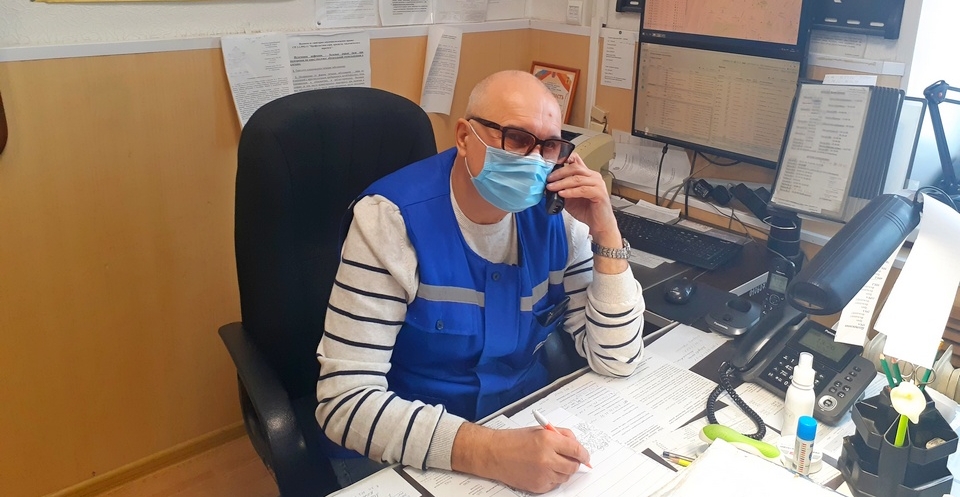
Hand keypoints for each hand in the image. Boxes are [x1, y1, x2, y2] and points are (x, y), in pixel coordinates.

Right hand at [452, 423, 590, 493]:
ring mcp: (542, 474)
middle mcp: (547, 458)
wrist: (493, 453)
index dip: (584, 454)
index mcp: (548, 440)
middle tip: (569, 459)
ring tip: (549, 462)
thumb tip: (577, 445)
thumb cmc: (513, 440)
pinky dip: (552, 478)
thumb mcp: (539, 430)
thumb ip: (560, 435)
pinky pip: (554, 484)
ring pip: (565, 476)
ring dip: (562, 470)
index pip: (577, 450)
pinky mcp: (538, 486)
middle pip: (573, 466)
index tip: (585, 456)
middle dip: (574, 463)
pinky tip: (541, 470)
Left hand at [545, 153, 618, 243]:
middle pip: (575, 168)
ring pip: (578, 179)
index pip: (576, 160)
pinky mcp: (599, 193)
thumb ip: (562, 190)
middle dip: (559, 173)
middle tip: (549, 179)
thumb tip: (548, 186)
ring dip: (562, 183)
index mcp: (587, 175)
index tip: (551, 163)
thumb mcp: (570, 199)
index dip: (564, 159)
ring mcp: (598, 184)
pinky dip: (571, 192)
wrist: (599, 224)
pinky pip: (583, 190)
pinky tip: (562, 194)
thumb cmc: (587, 211)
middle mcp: (593, 177)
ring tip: (552, 187)